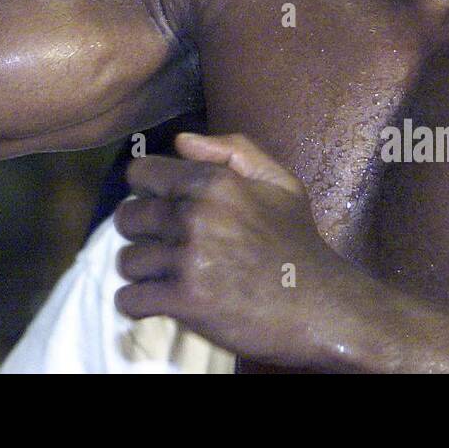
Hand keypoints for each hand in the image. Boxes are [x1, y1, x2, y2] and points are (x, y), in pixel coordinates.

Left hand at [114, 132, 360, 367]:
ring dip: (141, 270)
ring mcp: (187, 259)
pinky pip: (131, 298)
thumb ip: (232, 150)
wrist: (321, 307)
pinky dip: (138, 303)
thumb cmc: (297, 242)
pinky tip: (157, 300)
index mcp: (213, 182)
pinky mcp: (184, 300)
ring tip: (164, 274)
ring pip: (127, 259)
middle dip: (140, 231)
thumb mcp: (279, 182)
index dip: (145, 189)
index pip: (141, 173)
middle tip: (161, 244)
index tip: (157, 205)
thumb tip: (181, 140)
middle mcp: (194, 215)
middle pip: (128, 217)